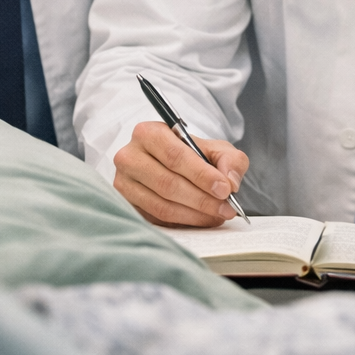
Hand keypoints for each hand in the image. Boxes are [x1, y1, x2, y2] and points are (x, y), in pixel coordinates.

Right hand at [113, 120, 248, 226]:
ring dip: (194, 214)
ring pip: (161, 205)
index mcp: (148, 133)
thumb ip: (229, 159)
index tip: (225, 189)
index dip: (201, 174)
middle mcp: (130, 156)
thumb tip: (230, 182)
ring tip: (218, 215)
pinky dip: (183, 222)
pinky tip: (202, 219)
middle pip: (167, 183)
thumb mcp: (215, 148)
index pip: (175, 156)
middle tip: (227, 207)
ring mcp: (124, 183)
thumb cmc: (192, 154)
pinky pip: (156, 218)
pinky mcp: (126, 204)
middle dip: (202, 198)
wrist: (171, 163)